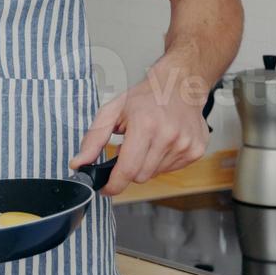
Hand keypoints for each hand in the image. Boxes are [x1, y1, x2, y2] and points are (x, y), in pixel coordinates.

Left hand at [70, 64, 210, 195]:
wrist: (179, 85)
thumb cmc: (145, 97)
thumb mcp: (112, 111)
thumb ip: (93, 139)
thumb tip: (79, 163)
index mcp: (145, 125)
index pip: (128, 169)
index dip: (114, 184)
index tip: (105, 189)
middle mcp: (168, 136)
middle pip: (140, 176)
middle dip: (129, 168)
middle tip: (128, 148)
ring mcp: (185, 145)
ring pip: (155, 174)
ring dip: (145, 164)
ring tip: (147, 142)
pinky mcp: (196, 151)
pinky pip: (170, 169)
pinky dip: (161, 161)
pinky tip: (161, 143)